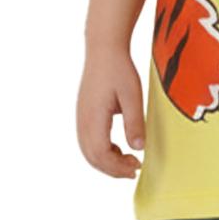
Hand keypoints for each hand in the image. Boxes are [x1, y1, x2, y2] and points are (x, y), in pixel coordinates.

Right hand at [76, 46, 146, 177]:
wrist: (103, 50)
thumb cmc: (119, 70)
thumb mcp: (132, 95)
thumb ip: (134, 122)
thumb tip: (138, 148)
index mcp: (93, 118)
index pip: (101, 155)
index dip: (118, 167)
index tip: (136, 167)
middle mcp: (82, 121)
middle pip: (92, 157)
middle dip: (113, 169)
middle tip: (134, 169)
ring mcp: (80, 118)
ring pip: (88, 152)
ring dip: (106, 161)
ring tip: (127, 161)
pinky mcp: (83, 115)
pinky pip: (88, 142)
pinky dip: (101, 152)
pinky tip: (117, 148)